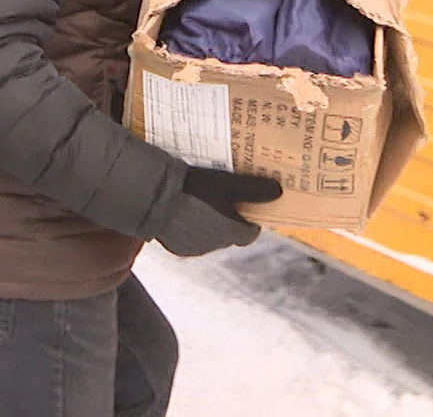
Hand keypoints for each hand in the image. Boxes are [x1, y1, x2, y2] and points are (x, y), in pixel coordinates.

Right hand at [153, 167, 283, 257]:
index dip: (250, 220)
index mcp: (230, 232)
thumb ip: (253, 189)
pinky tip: (185, 213)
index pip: (250, 232)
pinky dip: (192, 230)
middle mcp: (215, 246)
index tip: (247, 206)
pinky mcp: (177, 249)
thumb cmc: (193, 187)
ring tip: (201, 203)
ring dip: (210, 225)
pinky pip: (191, 241)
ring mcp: (195, 249)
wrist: (154, 198)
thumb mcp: (225, 183)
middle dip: (229, 220)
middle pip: (229, 235)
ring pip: (210, 238)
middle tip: (222, 199)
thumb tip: (279, 191)